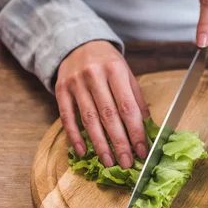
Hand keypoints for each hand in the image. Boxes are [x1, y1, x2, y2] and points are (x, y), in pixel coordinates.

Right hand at [55, 41, 149, 168]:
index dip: (135, 131)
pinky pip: (67, 117)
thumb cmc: (107, 62)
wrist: (78, 43)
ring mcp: (75, 83)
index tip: (142, 150)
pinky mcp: (61, 90)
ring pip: (89, 119)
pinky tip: (83, 151)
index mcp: (115, 70)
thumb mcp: (126, 72)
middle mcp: (94, 76)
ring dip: (99, 144)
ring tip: (109, 161)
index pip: (127, 106)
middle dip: (119, 142)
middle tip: (127, 163)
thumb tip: (147, 125)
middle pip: (108, 115)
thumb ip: (136, 97)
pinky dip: (75, 136)